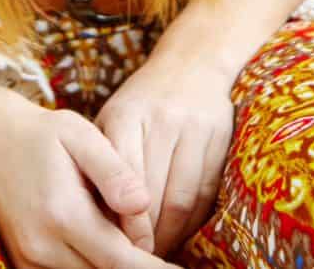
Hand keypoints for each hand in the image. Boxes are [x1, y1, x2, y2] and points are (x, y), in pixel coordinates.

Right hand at [0, 93, 172, 268]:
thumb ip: (114, 170)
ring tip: (128, 240)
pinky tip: (102, 245)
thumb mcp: (79, 134)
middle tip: (160, 253)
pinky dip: (90, 264)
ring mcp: (30, 258)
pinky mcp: (24, 262)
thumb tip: (144, 205)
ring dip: (113, 264)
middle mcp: (43, 245)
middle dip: (136, 266)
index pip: (121, 260)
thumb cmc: (40, 133)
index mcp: (62, 213)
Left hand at [92, 51, 234, 258]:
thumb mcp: (112, 118)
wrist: (191, 64)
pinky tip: (181, 232)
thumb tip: (94, 218)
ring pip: (183, 198)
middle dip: (147, 232)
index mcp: (126, 115)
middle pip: (155, 193)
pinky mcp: (219, 140)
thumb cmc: (141, 102)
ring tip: (157, 250)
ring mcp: (193, 129)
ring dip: (172, 233)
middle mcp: (161, 120)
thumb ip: (103, 162)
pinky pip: (207, 194)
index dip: (125, 218)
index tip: (121, 245)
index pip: (124, 176)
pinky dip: (194, 221)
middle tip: (137, 256)